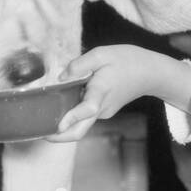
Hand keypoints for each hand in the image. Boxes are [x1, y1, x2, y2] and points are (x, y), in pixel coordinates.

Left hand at [44, 45, 190, 142]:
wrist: (150, 73)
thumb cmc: (127, 60)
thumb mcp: (102, 54)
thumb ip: (79, 64)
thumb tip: (61, 77)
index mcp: (101, 91)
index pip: (87, 109)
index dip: (72, 118)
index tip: (57, 126)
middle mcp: (101, 107)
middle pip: (80, 130)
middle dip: (59, 137)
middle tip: (40, 133)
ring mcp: (103, 112)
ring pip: (80, 123)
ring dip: (64, 122)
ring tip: (46, 112)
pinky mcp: (103, 111)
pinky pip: (85, 115)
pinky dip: (73, 113)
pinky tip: (64, 101)